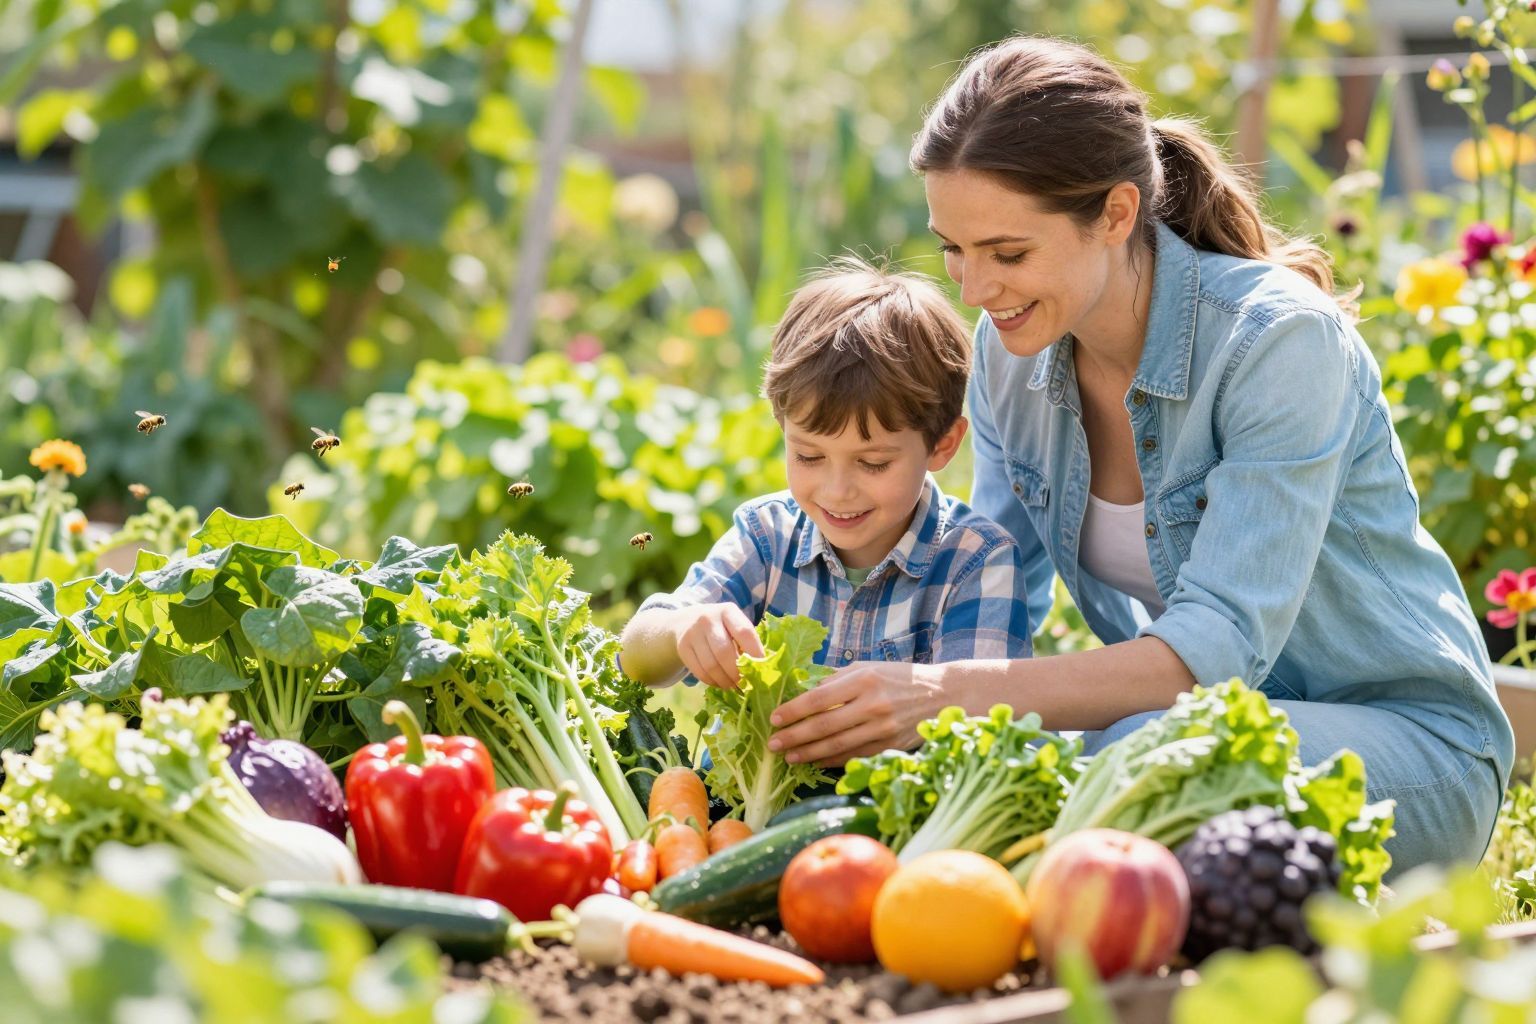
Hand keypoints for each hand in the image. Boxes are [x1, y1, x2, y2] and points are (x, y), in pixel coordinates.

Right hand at [673, 603, 764, 688]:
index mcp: (727, 611)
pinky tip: (719, 682)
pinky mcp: (683, 648)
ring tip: (732, 685)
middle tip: (743, 683)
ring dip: (724, 681)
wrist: (686, 620)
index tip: (760, 668)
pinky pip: (699, 671)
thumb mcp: (734, 624)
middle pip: (724, 652)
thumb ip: (746, 641)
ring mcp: (692, 633)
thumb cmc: (720, 626)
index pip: (744, 632)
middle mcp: (708, 619)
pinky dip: (712, 681)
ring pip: (711, 665)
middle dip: (736, 673)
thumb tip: (760, 668)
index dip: (754, 652)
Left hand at [767, 661, 947, 766]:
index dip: (793, 711)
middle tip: (773, 743)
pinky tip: (815, 761)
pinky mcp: (890, 747)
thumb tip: (802, 689)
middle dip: (794, 736)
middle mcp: (873, 705)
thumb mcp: (868, 667)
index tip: (774, 718)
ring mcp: (882, 729)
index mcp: (864, 680)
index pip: (818, 698)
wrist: (943, 694)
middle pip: (823, 726)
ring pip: (837, 746)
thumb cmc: (899, 677)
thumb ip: (836, 679)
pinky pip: (854, 757)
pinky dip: (832, 761)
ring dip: (809, 754)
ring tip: (789, 757)